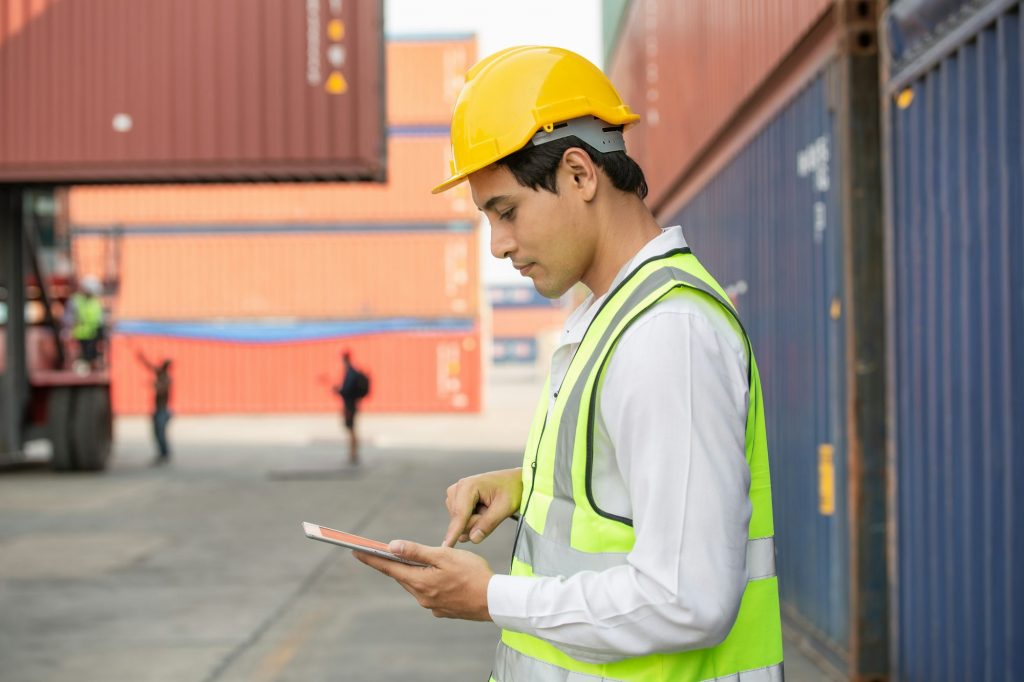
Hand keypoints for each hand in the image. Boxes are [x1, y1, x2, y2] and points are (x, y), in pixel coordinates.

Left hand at [355, 541, 492, 620]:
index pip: (389, 567)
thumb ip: (417, 551)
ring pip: (416, 584)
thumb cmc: (472, 573)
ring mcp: (432, 605)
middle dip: (396, 563)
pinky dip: (430, 583)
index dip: (371, 558)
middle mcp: (421, 596)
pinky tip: (444, 577)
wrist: (494, 600)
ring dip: (416, 573)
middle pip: (402, 576)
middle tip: (388, 551)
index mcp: (420, 581)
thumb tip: (392, 546)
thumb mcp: (444, 555)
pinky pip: (430, 593)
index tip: (356, 551)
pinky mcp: (442, 609)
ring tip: (427, 561)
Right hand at [443, 468, 522, 547]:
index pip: (460, 514)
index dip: (454, 532)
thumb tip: (473, 538)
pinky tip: (482, 510)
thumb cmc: (511, 490)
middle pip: (460, 521)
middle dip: (476, 523)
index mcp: (468, 486)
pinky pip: (461, 521)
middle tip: (492, 511)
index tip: (446, 546)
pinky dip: (473, 519)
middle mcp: (458, 489)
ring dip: (475, 521)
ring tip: (488, 509)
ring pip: (459, 522)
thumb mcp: (505, 507)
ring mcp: (456, 494)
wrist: (514, 481)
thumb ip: (488, 523)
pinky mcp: (457, 501)